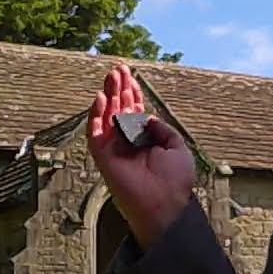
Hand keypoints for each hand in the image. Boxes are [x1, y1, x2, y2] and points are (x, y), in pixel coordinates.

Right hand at [86, 62, 195, 247]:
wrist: (164, 204)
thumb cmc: (175, 180)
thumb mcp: (177, 147)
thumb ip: (162, 129)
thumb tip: (147, 116)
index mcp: (146, 139)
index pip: (135, 111)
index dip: (133, 92)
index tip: (130, 76)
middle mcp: (128, 141)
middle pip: (120, 108)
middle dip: (119, 88)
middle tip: (118, 69)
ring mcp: (115, 148)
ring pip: (106, 116)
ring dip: (108, 95)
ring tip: (111, 76)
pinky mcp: (103, 156)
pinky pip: (95, 133)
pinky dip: (96, 116)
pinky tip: (101, 98)